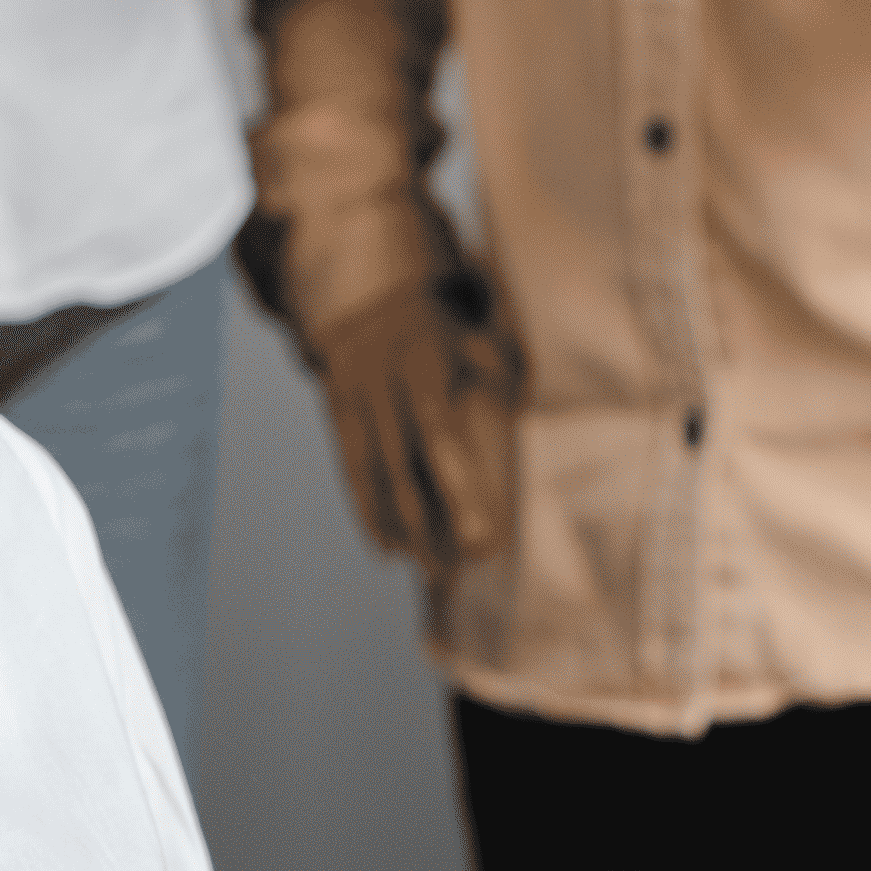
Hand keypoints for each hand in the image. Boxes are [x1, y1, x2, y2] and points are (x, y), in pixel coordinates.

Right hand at [315, 284, 515, 575]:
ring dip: (400, 527)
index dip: (456, 485)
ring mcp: (354, 396)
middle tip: (456, 571)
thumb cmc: (450, 333)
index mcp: (423, 359)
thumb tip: (533, 420)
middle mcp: (381, 378)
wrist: (371, 299)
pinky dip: (368, 511)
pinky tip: (387, 548)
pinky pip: (352, 470)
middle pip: (404, 464)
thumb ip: (502, 379)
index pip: (437, 431)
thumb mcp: (480, 339)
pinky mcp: (337, 412)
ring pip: (374, 474)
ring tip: (428, 570)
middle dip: (429, 522)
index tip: (480, 536)